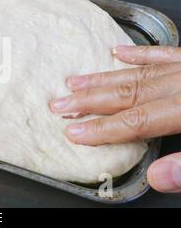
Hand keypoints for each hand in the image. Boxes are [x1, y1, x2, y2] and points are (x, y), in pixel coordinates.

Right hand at [49, 45, 180, 192]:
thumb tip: (158, 177)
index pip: (135, 120)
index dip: (102, 128)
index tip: (72, 131)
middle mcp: (180, 84)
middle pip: (126, 93)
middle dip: (89, 100)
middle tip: (59, 103)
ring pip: (136, 74)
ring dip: (103, 79)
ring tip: (74, 81)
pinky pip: (161, 53)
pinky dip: (138, 53)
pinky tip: (118, 51)